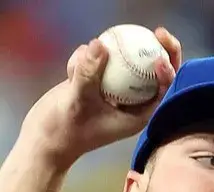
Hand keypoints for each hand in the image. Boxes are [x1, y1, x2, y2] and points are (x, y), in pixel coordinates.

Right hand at [18, 27, 182, 170]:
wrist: (44, 139)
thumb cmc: (65, 131)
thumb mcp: (77, 102)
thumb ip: (88, 74)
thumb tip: (99, 44)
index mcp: (137, 114)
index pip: (164, 89)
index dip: (169, 69)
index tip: (159, 56)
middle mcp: (129, 101)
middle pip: (153, 69)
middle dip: (158, 48)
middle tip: (157, 31)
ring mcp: (113, 89)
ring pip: (123, 60)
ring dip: (108, 52)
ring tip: (87, 59)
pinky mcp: (96, 80)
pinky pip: (98, 59)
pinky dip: (85, 58)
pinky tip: (70, 71)